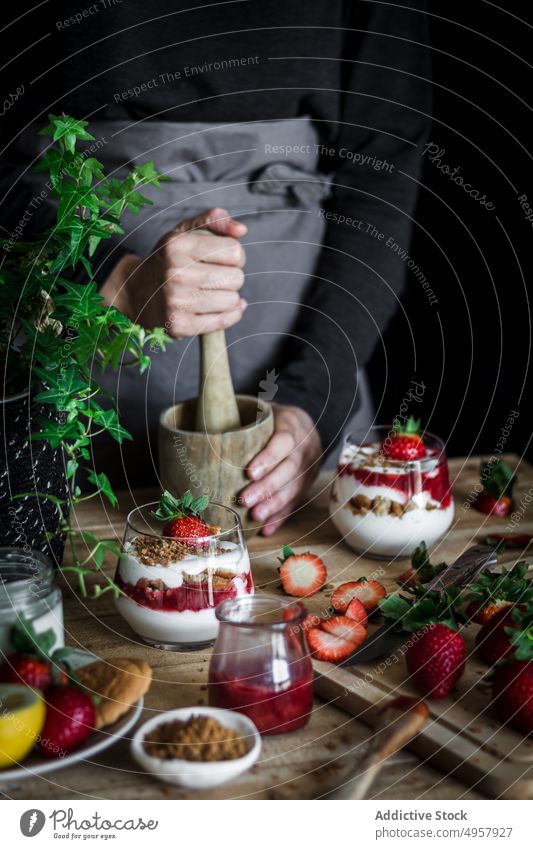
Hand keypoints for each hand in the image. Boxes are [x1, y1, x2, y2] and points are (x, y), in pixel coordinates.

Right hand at [100, 207, 246, 336]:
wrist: (137, 293)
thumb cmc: (169, 260)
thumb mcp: (184, 232)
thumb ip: (214, 220)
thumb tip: (241, 230)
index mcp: (178, 246)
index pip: (234, 251)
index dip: (236, 256)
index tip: (225, 259)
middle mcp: (175, 273)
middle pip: (236, 278)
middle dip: (232, 277)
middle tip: (217, 277)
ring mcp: (176, 302)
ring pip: (231, 301)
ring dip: (229, 297)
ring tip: (213, 292)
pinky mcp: (179, 326)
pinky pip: (223, 321)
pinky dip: (229, 315)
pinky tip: (220, 308)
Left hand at [240, 404, 321, 534]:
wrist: (305, 425)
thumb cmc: (273, 419)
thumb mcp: (262, 410)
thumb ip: (243, 419)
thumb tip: (204, 429)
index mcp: (293, 425)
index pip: (284, 441)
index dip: (269, 458)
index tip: (249, 472)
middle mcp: (306, 448)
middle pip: (290, 469)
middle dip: (267, 487)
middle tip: (245, 500)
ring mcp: (309, 468)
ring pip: (294, 489)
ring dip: (274, 506)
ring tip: (255, 516)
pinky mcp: (307, 485)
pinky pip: (295, 503)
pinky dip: (280, 518)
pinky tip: (266, 529)